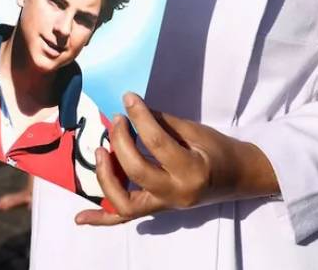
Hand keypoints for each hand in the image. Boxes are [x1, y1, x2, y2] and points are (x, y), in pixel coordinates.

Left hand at [75, 93, 277, 225]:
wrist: (238, 177)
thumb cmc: (218, 149)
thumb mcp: (195, 130)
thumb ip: (162, 122)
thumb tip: (132, 109)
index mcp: (191, 170)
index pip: (157, 142)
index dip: (139, 116)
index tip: (128, 97)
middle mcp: (176, 194)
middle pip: (137, 171)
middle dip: (121, 142)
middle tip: (117, 120)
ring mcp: (165, 206)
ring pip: (126, 203)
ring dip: (106, 177)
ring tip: (101, 151)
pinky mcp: (157, 210)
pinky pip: (125, 219)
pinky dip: (101, 219)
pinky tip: (80, 218)